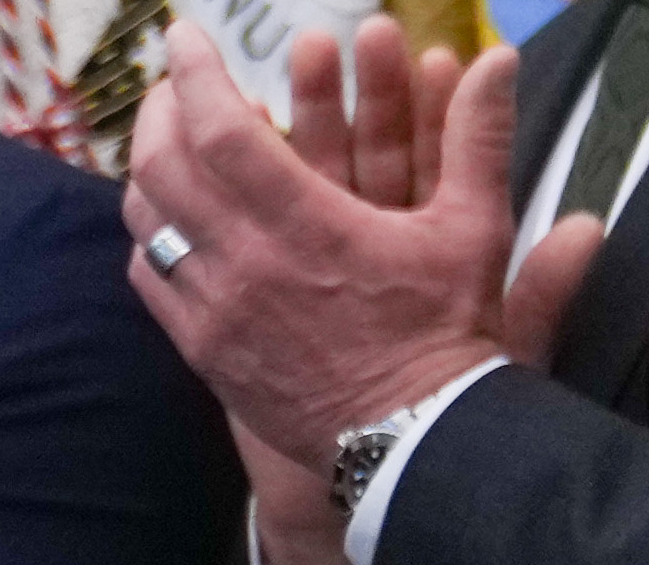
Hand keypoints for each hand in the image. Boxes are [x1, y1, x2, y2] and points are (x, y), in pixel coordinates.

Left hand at [126, 39, 594, 490]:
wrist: (410, 439)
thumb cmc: (447, 332)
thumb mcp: (475, 228)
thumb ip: (480, 137)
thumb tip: (500, 58)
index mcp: (306, 227)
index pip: (221, 132)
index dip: (195, 75)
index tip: (182, 36)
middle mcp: (243, 266)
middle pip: (163, 170)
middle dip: (160, 113)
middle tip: (173, 83)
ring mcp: (213, 312)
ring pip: (148, 223)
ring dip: (150, 170)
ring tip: (168, 140)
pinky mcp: (201, 349)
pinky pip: (153, 277)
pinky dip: (154, 235)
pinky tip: (172, 218)